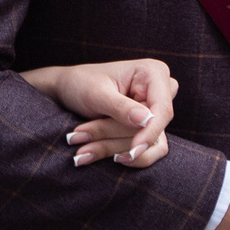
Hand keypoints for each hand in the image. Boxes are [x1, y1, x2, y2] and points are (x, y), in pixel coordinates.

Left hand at [21, 60, 175, 167]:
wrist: (68, 90)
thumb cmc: (81, 83)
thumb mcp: (96, 93)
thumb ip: (121, 107)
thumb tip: (147, 120)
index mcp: (153, 73)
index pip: (162, 110)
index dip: (150, 132)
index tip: (133, 150)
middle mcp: (159, 92)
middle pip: (151, 129)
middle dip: (114, 137)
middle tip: (76, 136)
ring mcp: (155, 113)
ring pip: (147, 145)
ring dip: (112, 148)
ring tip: (79, 150)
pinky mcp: (147, 130)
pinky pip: (144, 153)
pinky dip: (119, 156)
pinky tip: (93, 154)